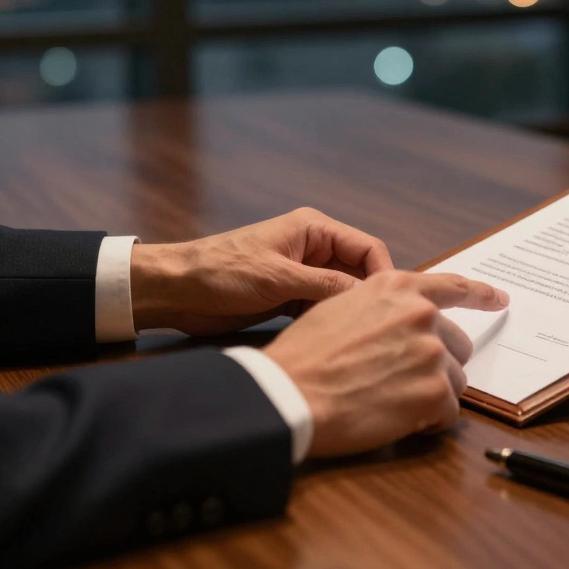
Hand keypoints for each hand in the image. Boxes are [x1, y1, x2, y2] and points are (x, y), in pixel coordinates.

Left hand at [130, 208, 393, 335]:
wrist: (175, 290)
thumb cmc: (222, 273)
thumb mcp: (278, 278)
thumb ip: (326, 285)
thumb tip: (370, 299)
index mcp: (314, 229)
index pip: (368, 248)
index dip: (386, 275)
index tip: (393, 306)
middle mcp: (315, 248)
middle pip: (361, 271)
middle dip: (372, 296)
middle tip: (385, 327)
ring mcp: (304, 273)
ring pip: (345, 293)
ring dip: (352, 312)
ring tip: (366, 336)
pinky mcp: (292, 296)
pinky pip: (325, 307)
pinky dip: (333, 321)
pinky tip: (339, 339)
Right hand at [263, 271, 508, 456]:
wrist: (290, 393)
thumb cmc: (305, 356)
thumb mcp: (340, 308)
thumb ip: (382, 309)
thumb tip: (400, 323)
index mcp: (397, 288)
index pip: (452, 286)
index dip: (480, 294)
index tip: (500, 299)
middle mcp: (421, 314)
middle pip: (457, 344)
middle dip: (438, 364)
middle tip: (403, 382)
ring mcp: (431, 353)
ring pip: (455, 381)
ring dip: (432, 395)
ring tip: (391, 403)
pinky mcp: (434, 392)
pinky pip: (448, 414)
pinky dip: (428, 423)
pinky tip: (398, 422)